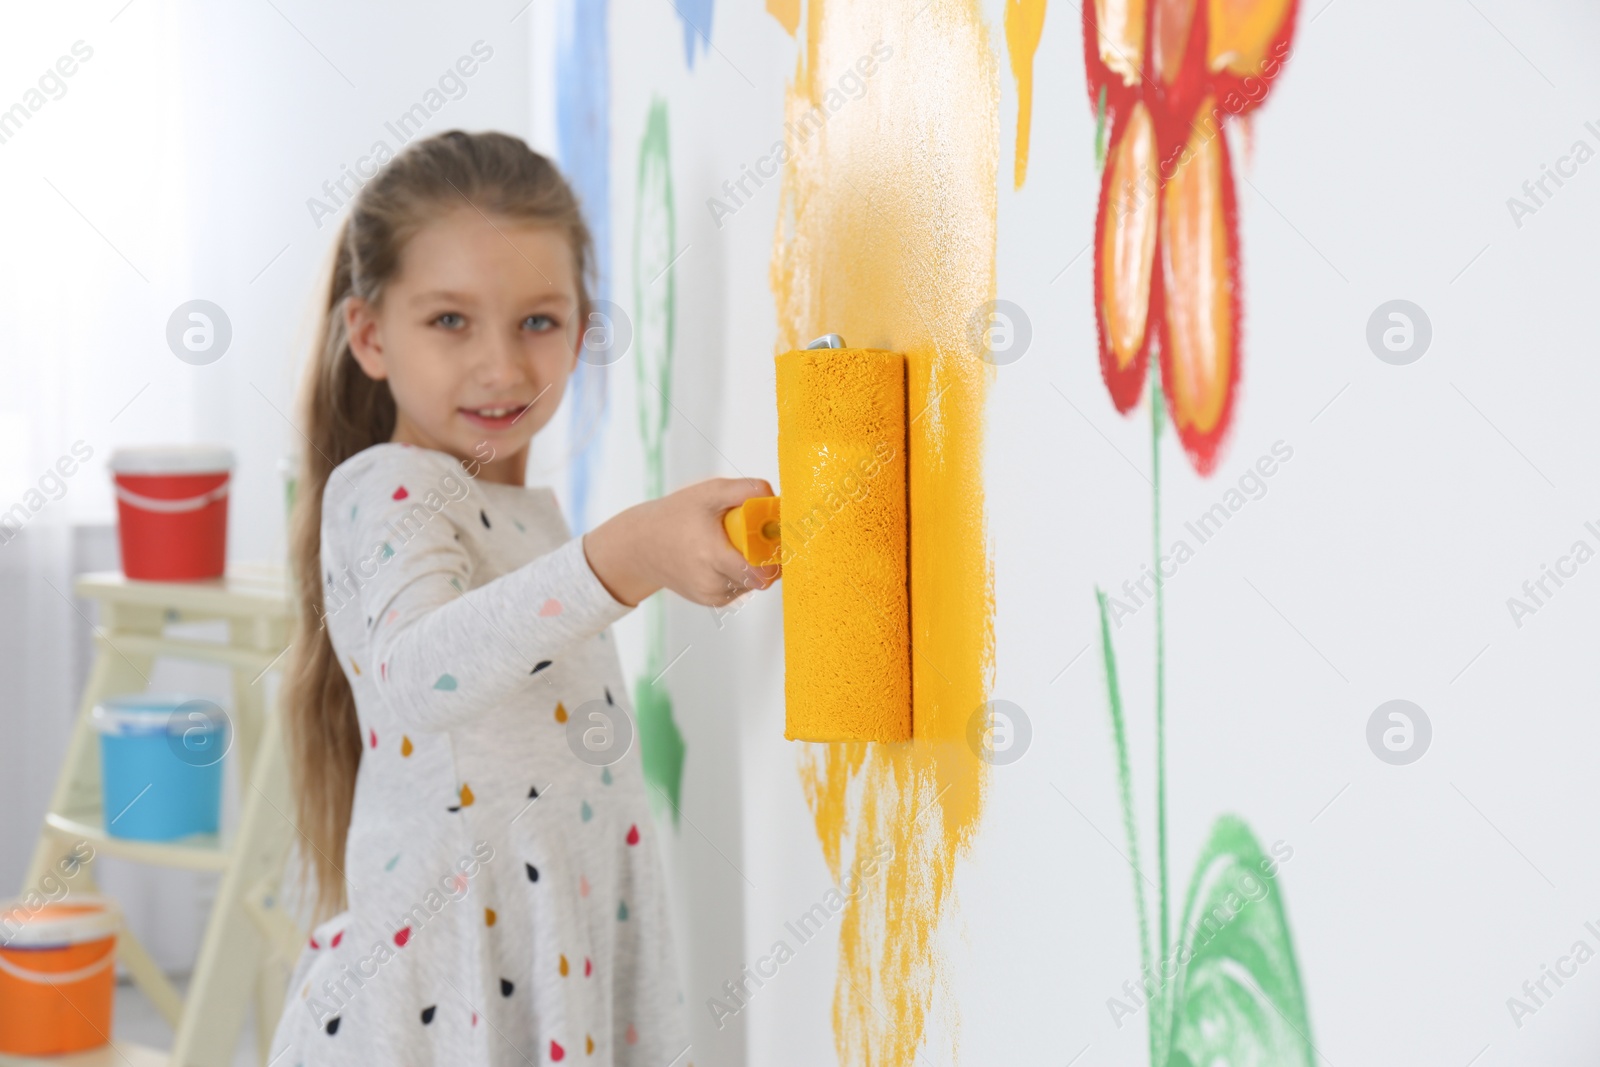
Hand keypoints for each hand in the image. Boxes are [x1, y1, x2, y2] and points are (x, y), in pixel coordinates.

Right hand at [583, 478, 780, 607]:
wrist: (641, 545)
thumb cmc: (676, 515)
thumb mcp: (709, 493)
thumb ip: (744, 490)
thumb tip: (774, 495)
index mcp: (712, 555)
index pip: (760, 572)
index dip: (775, 557)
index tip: (776, 539)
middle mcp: (712, 582)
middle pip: (761, 577)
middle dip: (766, 557)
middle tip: (755, 535)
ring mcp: (712, 595)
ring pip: (752, 584)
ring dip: (753, 565)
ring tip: (732, 544)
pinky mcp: (711, 601)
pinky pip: (740, 588)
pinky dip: (741, 573)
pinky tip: (724, 557)